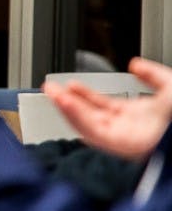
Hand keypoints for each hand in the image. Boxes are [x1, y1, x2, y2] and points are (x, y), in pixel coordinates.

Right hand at [41, 57, 171, 159]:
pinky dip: (76, 116)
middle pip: (89, 115)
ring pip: (86, 124)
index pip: (102, 106)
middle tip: (51, 88)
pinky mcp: (121, 146)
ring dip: (67, 108)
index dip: (84, 95)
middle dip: (68, 101)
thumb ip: (153, 74)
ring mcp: (124, 138)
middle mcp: (128, 129)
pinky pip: (92, 131)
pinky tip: (65, 103)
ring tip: (52, 93)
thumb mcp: (171, 85)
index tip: (69, 84)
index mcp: (139, 117)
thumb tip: (136, 64)